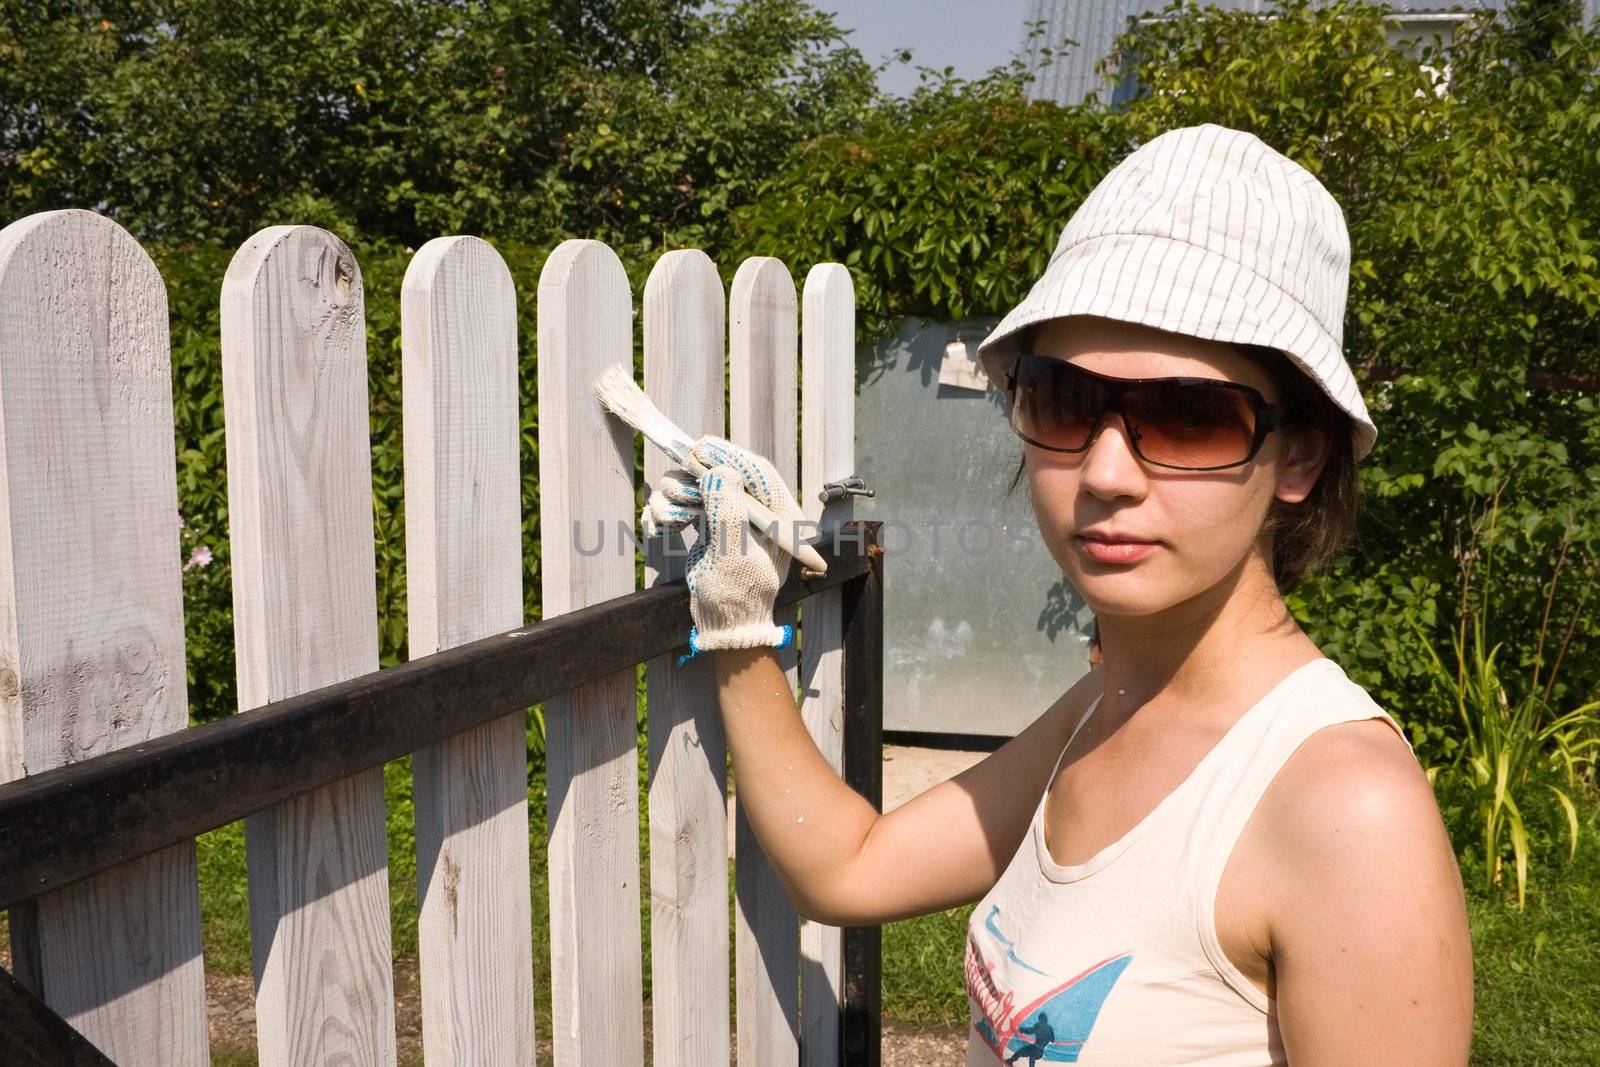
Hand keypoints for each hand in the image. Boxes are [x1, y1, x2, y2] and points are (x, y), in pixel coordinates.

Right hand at [640, 435, 807, 663]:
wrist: (724, 624)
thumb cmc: (739, 595)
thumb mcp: (735, 555)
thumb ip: (728, 511)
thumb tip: (719, 471)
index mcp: (777, 516)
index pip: (757, 470)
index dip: (729, 454)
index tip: (700, 447)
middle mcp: (755, 511)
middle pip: (722, 471)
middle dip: (695, 478)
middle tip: (681, 493)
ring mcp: (730, 516)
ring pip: (696, 484)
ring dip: (675, 496)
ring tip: (672, 522)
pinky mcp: (709, 524)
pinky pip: (682, 502)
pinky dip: (667, 511)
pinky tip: (664, 529)